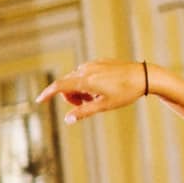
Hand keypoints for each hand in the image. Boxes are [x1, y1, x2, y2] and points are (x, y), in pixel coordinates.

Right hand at [37, 59, 151, 122]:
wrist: (144, 76)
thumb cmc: (125, 92)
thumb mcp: (104, 105)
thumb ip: (83, 112)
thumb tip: (67, 119)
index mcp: (86, 81)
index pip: (59, 86)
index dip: (47, 93)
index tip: (39, 100)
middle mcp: (86, 70)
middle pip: (66, 84)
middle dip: (70, 96)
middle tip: (84, 105)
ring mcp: (93, 64)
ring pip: (76, 78)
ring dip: (79, 90)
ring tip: (96, 97)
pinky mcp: (100, 62)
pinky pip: (85, 73)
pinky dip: (86, 82)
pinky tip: (101, 88)